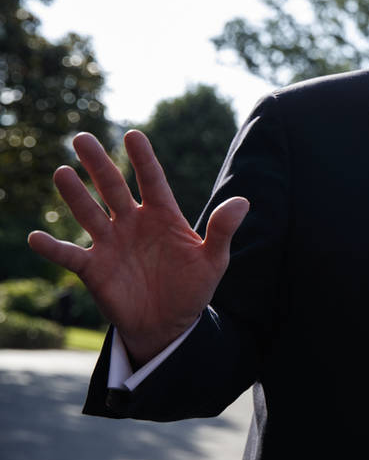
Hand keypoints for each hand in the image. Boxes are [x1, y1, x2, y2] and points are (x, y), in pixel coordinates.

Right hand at [27, 130, 248, 364]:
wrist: (169, 324)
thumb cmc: (192, 288)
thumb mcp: (213, 261)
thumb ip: (223, 231)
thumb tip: (243, 201)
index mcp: (163, 215)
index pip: (151, 180)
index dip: (143, 159)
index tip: (133, 135)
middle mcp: (133, 222)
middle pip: (113, 187)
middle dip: (98, 164)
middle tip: (81, 138)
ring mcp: (111, 243)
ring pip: (89, 213)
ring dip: (74, 195)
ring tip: (62, 172)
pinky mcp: (94, 268)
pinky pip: (69, 255)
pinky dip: (52, 247)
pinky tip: (35, 237)